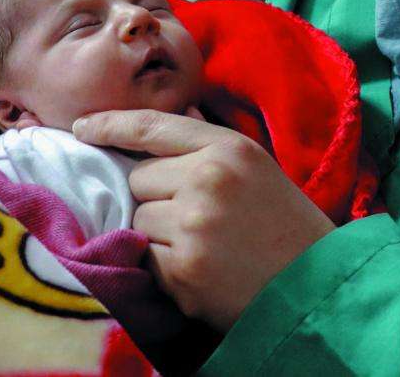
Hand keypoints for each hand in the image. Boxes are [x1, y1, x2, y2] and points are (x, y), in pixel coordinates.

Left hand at [73, 109, 334, 330]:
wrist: (316, 283)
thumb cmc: (285, 222)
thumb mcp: (255, 166)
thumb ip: (208, 144)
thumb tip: (168, 117)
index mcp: (228, 148)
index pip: (152, 126)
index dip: (110, 124)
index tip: (82, 128)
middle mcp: (207, 179)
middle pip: (138, 180)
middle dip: (154, 198)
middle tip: (197, 217)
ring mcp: (193, 226)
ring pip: (137, 221)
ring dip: (158, 235)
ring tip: (203, 246)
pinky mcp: (183, 271)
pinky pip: (146, 261)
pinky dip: (165, 269)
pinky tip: (201, 271)